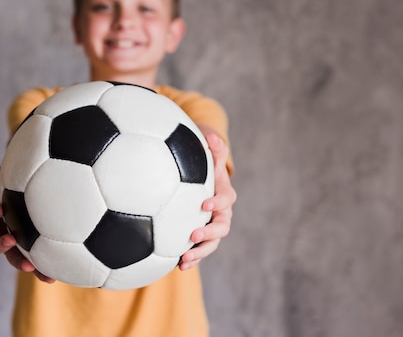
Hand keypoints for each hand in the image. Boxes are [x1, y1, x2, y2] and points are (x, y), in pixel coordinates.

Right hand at [0, 166, 53, 282]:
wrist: (38, 191)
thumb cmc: (20, 182)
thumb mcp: (9, 176)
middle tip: (10, 240)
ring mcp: (13, 242)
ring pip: (11, 256)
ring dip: (18, 261)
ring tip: (30, 266)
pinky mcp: (27, 251)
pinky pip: (32, 263)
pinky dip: (40, 271)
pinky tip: (51, 278)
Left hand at [179, 133, 236, 269]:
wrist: (200, 177)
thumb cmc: (203, 162)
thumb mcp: (209, 152)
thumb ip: (214, 146)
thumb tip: (211, 136)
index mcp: (223, 193)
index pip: (224, 199)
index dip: (217, 202)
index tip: (204, 203)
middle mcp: (221, 213)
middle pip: (222, 226)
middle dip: (209, 233)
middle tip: (193, 234)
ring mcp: (211, 226)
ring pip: (212, 243)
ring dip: (200, 252)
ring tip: (185, 259)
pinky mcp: (201, 236)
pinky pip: (199, 249)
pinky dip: (191, 258)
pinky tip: (177, 266)